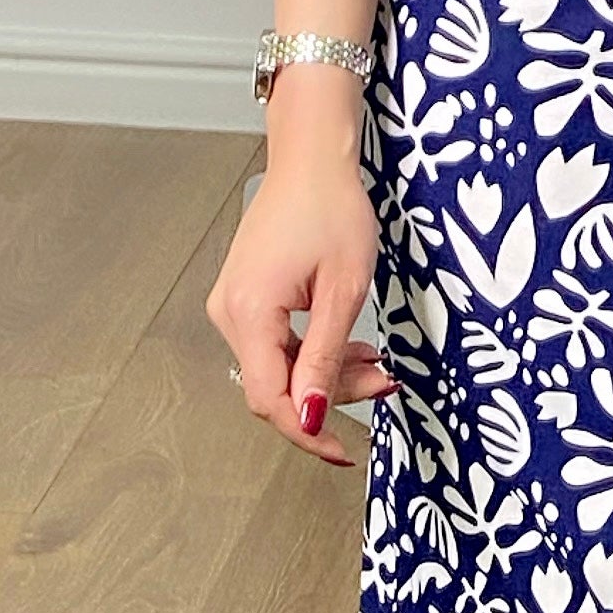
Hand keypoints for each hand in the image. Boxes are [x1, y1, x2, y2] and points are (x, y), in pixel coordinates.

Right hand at [208, 125, 393, 474]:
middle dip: (329, 397)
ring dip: (326, 375)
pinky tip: (349, 346)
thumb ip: (327, 359)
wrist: (312, 159)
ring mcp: (233, 305)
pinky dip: (313, 353)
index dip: (309, 432)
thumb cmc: (331, 207)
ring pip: (278, 368)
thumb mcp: (345, 290)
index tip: (343, 452)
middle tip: (382, 385)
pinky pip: (276, 345)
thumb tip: (314, 416)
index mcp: (250, 311)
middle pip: (275, 387)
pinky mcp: (245, 299)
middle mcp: (230, 312)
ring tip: (375, 364)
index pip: (271, 399)